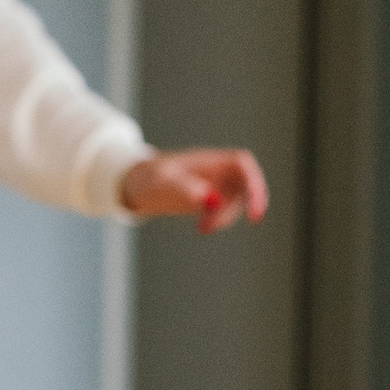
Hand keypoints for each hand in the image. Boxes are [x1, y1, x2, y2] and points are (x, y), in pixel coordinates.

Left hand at [120, 150, 265, 232]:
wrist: (133, 186)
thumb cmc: (147, 178)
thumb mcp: (162, 182)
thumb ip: (185, 188)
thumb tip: (211, 200)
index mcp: (209, 159)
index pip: (244, 165)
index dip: (255, 185)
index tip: (255, 212)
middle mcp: (216, 170)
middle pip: (244, 186)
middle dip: (235, 209)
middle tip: (212, 226)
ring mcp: (214, 184)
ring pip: (236, 201)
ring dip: (224, 218)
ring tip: (201, 228)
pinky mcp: (208, 199)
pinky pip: (224, 209)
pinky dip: (218, 221)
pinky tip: (200, 229)